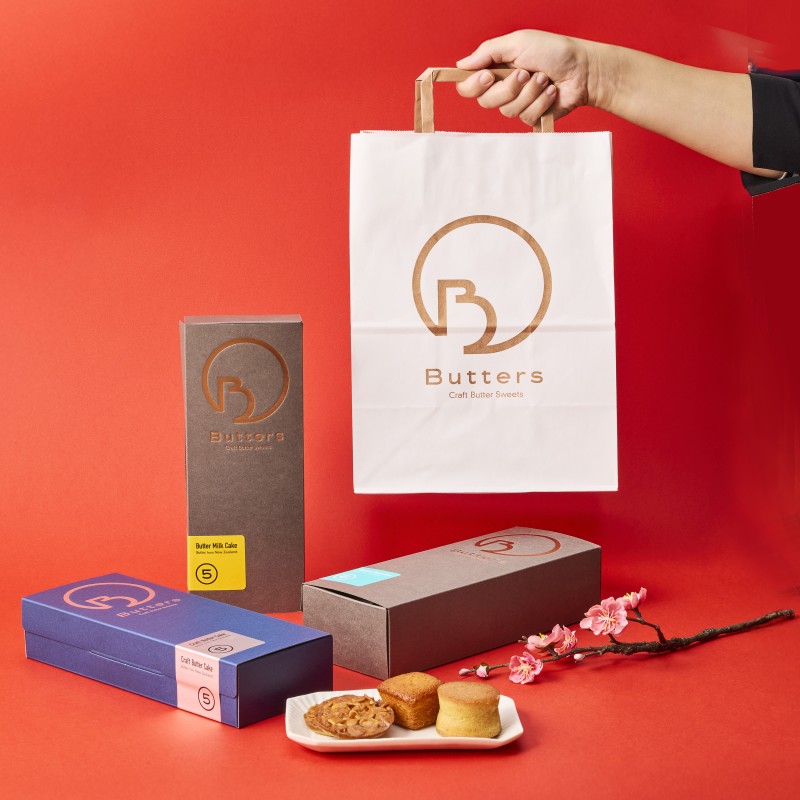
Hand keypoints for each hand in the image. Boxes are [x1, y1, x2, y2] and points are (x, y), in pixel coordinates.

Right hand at [455, 30, 595, 125]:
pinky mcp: (531, 117)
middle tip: (525, 73)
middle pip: (485, 101)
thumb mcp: (518, 42)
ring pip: (508, 110)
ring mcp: (517, 104)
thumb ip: (487, 52)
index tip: (488, 76)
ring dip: (529, 92)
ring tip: (544, 78)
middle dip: (508, 87)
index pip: (468, 86)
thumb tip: (461, 64)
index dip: (474, 85)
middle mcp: (503, 88)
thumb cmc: (554, 51)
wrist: (582, 69)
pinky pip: (526, 117)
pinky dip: (541, 102)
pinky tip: (552, 91)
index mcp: (495, 68)